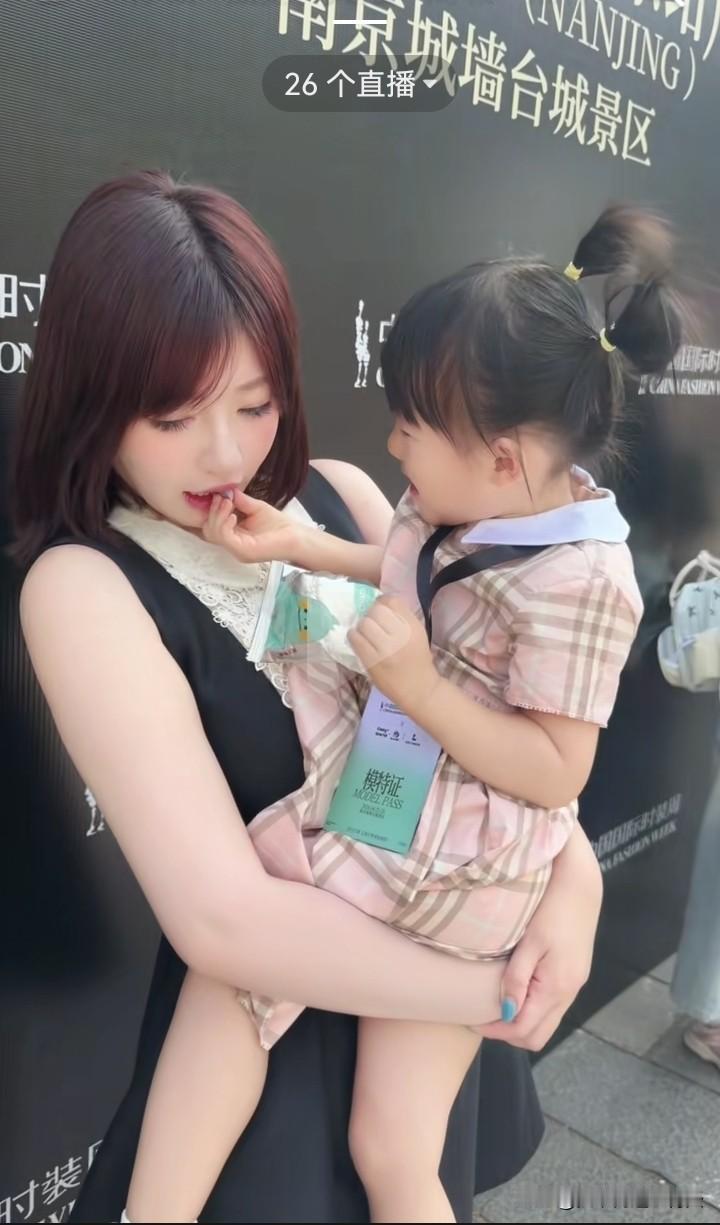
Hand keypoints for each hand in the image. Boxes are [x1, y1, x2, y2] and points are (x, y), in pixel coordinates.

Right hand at [202, 489, 301, 563]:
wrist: (296, 536)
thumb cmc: (278, 525)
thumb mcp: (255, 507)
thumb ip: (240, 501)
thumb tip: (226, 490)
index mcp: (233, 536)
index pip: (211, 524)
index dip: (212, 509)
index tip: (219, 495)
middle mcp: (232, 545)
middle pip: (208, 530)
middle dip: (213, 511)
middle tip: (223, 499)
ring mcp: (237, 550)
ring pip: (213, 534)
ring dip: (218, 515)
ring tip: (228, 503)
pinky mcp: (243, 551)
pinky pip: (225, 538)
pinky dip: (225, 524)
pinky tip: (233, 515)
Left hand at [348, 596, 439, 712]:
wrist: (418, 689)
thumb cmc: (417, 660)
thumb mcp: (417, 633)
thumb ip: (402, 617)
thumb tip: (378, 602)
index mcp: (413, 627)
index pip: (392, 601)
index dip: (382, 601)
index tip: (381, 609)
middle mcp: (400, 635)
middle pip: (376, 610)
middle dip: (371, 614)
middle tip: (373, 623)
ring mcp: (385, 649)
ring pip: (363, 623)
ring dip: (361, 626)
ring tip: (366, 633)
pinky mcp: (371, 660)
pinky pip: (355, 639)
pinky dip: (354, 636)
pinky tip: (359, 641)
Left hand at [475, 830, 601, 1050]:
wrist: (581, 886)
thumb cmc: (552, 908)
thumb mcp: (530, 942)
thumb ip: (517, 979)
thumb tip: (505, 1013)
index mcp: (557, 987)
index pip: (524, 1029)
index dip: (496, 1031)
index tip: (472, 1021)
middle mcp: (569, 992)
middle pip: (538, 1036)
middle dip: (509, 1033)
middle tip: (482, 1017)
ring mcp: (574, 985)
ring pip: (546, 1023)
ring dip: (521, 1022)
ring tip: (495, 1004)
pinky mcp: (574, 976)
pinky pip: (553, 1007)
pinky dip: (533, 1009)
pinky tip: (516, 991)